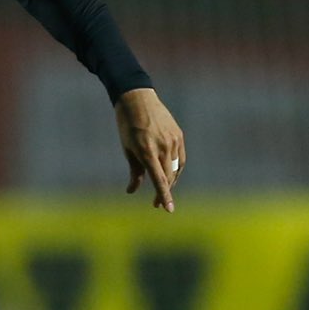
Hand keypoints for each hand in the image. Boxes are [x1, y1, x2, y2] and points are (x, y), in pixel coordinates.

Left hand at [115, 88, 184, 212]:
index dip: (164, 196)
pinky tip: (170, 175)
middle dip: (164, 192)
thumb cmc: (127, 126)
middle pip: (169, 177)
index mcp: (147, 151)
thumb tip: (132, 191)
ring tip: (162, 190)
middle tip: (156, 204)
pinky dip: (176, 169)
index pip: (159, 179)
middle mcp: (163, 147)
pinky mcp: (179, 136)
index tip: (168, 210)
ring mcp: (173, 140)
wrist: (138, 100)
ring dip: (170, 181)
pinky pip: (181, 158)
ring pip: (176, 168)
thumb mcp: (127, 149)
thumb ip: (134, 171)